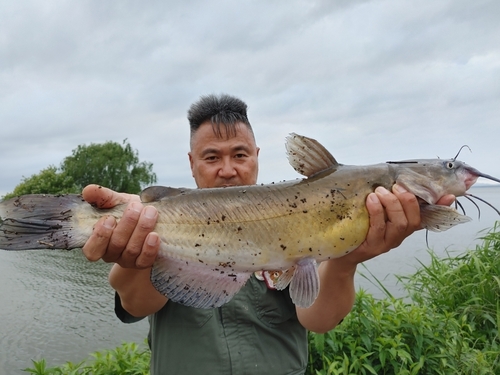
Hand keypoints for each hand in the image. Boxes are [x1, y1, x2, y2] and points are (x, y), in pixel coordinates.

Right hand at [81, 184, 159, 268]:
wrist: (150, 220)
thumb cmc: (127, 211)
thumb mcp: (116, 202)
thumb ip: (102, 197)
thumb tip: (88, 190)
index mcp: (99, 241)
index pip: (92, 249)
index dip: (99, 237)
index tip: (110, 218)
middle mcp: (111, 254)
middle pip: (116, 245)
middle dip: (127, 224)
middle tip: (136, 207)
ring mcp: (127, 260)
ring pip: (131, 250)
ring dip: (141, 230)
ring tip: (150, 212)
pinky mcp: (142, 263)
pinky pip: (145, 260)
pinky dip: (150, 248)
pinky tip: (155, 235)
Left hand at [340, 184, 454, 265]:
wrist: (340, 253)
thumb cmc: (359, 227)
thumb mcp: (374, 211)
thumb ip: (386, 198)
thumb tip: (394, 179)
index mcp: (404, 226)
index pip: (427, 216)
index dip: (440, 206)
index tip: (449, 195)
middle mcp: (399, 236)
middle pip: (413, 219)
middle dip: (407, 200)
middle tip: (393, 186)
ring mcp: (387, 244)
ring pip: (400, 224)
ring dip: (392, 204)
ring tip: (379, 191)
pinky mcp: (372, 247)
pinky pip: (378, 228)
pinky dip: (377, 211)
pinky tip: (371, 200)